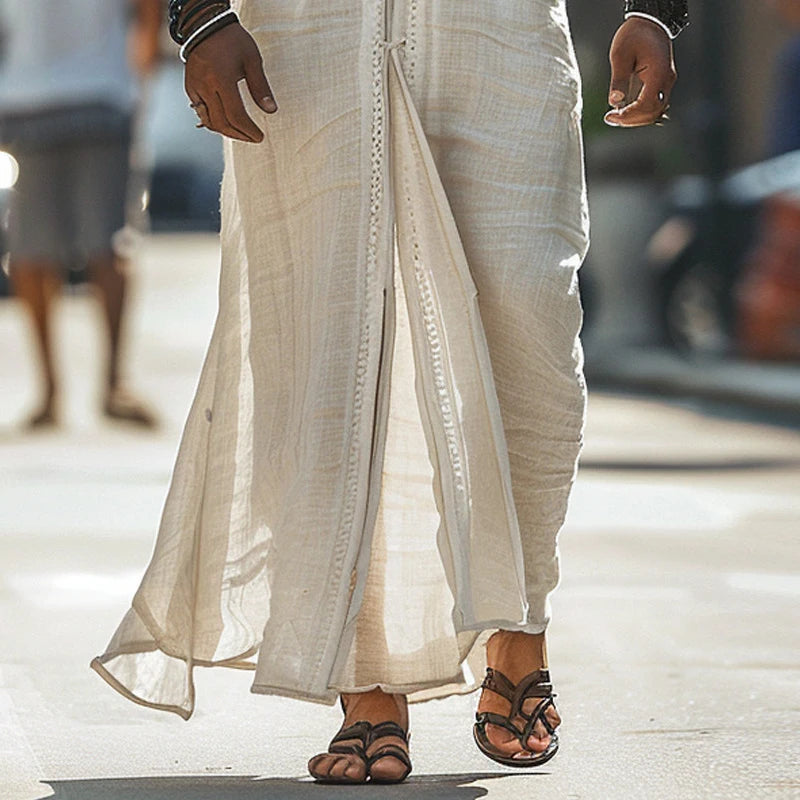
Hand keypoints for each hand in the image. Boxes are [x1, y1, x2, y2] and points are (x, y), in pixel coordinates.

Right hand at [185, 23, 277, 142]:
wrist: (205, 25)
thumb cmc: (232, 40)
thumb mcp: (252, 60)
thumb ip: (260, 87)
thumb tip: (271, 110)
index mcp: (222, 79)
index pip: (236, 116)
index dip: (248, 130)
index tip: (259, 137)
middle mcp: (206, 86)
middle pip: (222, 123)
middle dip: (239, 135)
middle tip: (252, 138)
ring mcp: (195, 88)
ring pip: (209, 121)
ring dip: (226, 131)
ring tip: (241, 133)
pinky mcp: (190, 88)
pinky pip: (201, 112)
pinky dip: (214, 122)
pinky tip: (227, 123)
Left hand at [604, 17, 675, 127]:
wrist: (649, 23)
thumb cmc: (635, 35)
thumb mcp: (620, 55)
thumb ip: (618, 79)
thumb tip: (614, 102)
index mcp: (658, 74)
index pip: (647, 105)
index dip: (629, 115)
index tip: (611, 116)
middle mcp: (666, 80)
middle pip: (653, 112)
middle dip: (631, 120)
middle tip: (611, 119)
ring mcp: (666, 82)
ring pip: (655, 111)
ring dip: (636, 118)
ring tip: (616, 117)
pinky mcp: (662, 83)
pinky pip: (654, 104)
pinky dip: (641, 112)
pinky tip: (625, 111)